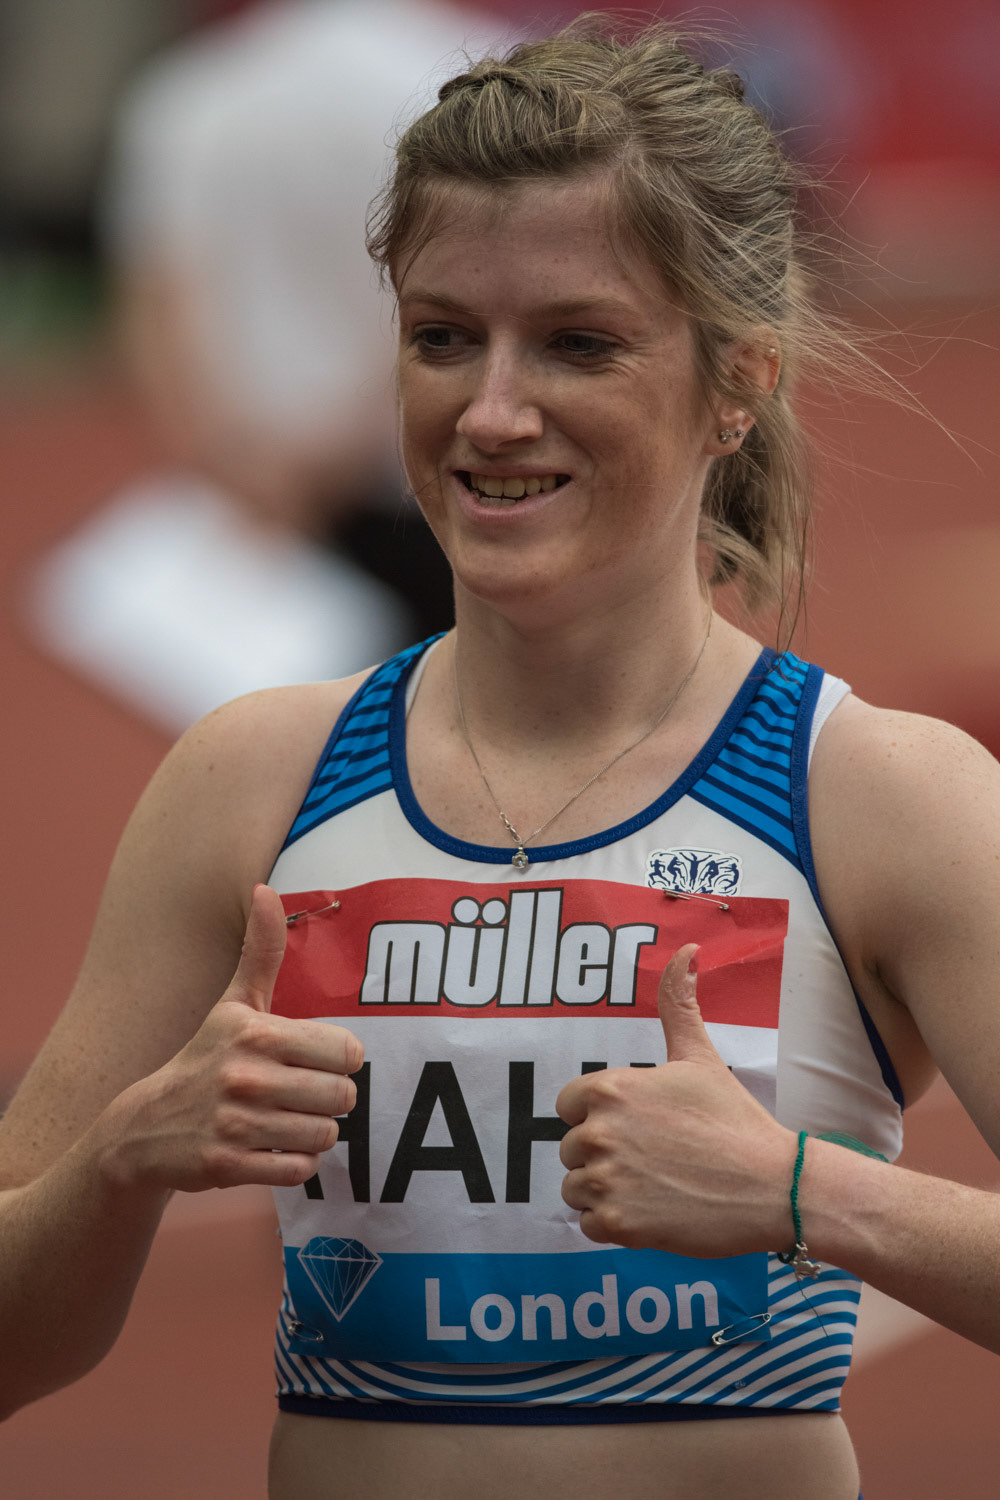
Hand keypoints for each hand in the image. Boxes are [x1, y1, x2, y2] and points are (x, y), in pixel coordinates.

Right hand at [106, 885, 363, 1192]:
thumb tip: (266, 888)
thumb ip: (260, 951)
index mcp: (255, 1032)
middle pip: (341, 1097)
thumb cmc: (205, 1059)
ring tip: (290, 1122)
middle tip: (306, 1097)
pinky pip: (298, 1170)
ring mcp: (235, 1124)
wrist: (143, 1128)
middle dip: (331, 1101)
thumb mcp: (232, 1004)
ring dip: (315, 1134)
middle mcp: (245, 1076)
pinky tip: (276, 1149)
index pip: (346, 1051)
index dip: (340, 1060)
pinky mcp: (228, 1165)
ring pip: (324, 1136)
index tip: (318, 1061)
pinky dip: (297, 1164)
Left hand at [556, 944, 795, 1256]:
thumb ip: (679, 1003)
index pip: (569, 1103)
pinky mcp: (616, 1225)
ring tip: (652, 1184)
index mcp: (611, 1089)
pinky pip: (587, 1224)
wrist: (772, 1186)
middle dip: (604, 1154)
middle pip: (572, 1147)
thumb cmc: (735, 1120)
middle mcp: (599, 1133)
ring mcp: (606, 1181)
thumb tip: (686, 950)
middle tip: (653, 1157)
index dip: (598, 1115)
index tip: (635, 1125)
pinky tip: (651, 1210)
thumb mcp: (700, 1057)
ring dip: (605, 1190)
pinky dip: (613, 1224)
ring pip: (576, 1187)